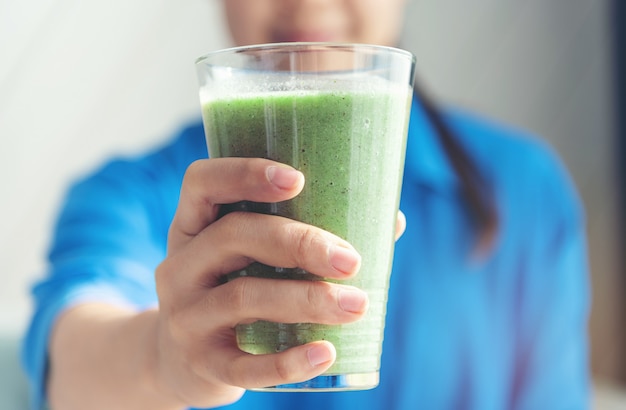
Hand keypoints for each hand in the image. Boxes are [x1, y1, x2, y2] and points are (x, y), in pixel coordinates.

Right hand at [153, 158, 370, 407]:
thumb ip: (303, 236)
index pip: (203, 182)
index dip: (244, 174)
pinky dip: (289, 362)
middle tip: (350, 259)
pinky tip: (327, 353)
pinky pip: (244, 366)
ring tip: (357, 305)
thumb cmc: (231, 292)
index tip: (298, 178)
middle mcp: (180, 266)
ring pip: (242, 298)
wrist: (178, 361)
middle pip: (233, 236)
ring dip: (307, 299)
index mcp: (193, 228)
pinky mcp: (202, 365)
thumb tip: (391, 220)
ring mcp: (185, 317)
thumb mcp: (245, 260)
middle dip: (298, 242)